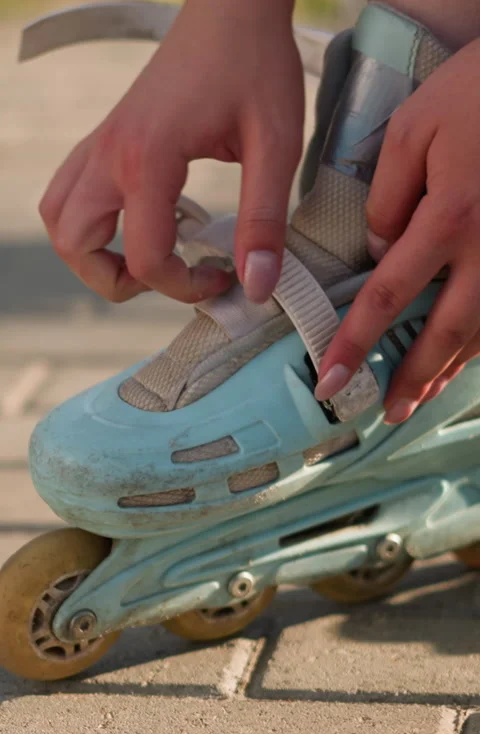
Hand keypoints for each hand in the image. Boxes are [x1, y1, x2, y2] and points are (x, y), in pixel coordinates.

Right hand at [39, 0, 302, 303]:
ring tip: (146, 255)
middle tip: (169, 275)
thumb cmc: (255, 64)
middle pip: (74, 246)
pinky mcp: (107, 137)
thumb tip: (256, 285)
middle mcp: (110, 153)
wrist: (233, 6)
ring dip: (91, 252)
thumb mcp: (275, 147)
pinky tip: (141, 220)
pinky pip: (69, 191)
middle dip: (118, 280)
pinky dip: (90, 221)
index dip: (185, 287)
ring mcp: (101, 143)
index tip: (224, 277)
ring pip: (59, 218)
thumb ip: (263, 221)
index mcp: (148, 159)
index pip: (146, 258)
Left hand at [315, 39, 479, 422]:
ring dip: (448, 371)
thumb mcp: (415, 128)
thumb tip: (379, 248)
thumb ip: (387, 195)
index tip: (330, 379)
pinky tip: (463, 358)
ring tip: (418, 400)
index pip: (387, 296)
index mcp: (450, 218)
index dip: (355, 342)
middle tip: (386, 413)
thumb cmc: (478, 91)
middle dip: (412, 378)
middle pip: (445, 331)